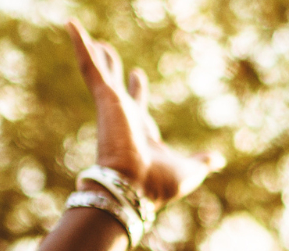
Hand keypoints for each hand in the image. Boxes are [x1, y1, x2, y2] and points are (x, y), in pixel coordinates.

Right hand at [66, 21, 222, 204]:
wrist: (132, 188)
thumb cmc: (157, 185)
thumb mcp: (189, 170)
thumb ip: (201, 162)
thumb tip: (217, 161)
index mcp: (141, 132)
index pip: (137, 104)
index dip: (137, 89)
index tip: (138, 75)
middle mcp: (124, 117)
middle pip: (115, 85)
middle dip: (112, 68)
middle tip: (106, 49)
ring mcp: (113, 106)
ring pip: (100, 73)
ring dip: (93, 53)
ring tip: (84, 34)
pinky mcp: (104, 98)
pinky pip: (89, 66)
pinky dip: (80, 44)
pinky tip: (71, 24)